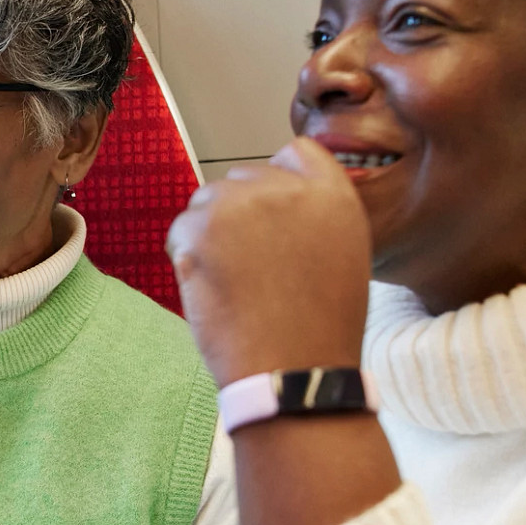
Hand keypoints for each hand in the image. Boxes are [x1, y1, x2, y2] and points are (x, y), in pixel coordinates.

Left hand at [166, 138, 371, 384]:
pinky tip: (213, 289)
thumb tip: (277, 194)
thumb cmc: (320, 327)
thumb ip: (315, 213)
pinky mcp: (202, 228)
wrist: (293, 371)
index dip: (277, 184)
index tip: (272, 220)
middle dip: (239, 213)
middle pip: (244, 177)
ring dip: (210, 233)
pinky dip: (187, 256)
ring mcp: (242, 204)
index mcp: (333, 194)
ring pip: (208, 201)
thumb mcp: (343, 254)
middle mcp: (287, 188)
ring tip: (234, 281)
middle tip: (250, 264)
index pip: (296, 153)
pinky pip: (181, 229)